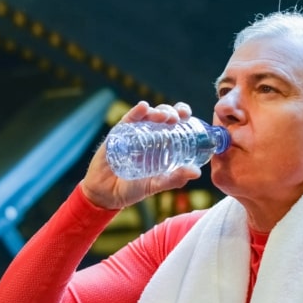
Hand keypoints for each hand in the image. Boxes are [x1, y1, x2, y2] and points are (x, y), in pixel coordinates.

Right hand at [81, 100, 201, 209]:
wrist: (106, 194)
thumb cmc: (132, 188)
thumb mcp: (156, 184)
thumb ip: (175, 179)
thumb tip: (196, 173)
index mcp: (161, 143)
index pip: (175, 123)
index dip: (183, 115)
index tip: (189, 117)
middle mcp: (148, 134)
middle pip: (163, 115)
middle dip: (172, 111)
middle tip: (177, 118)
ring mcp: (133, 132)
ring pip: (148, 114)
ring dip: (158, 111)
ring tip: (164, 117)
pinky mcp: (118, 133)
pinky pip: (128, 119)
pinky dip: (136, 112)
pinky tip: (143, 107)